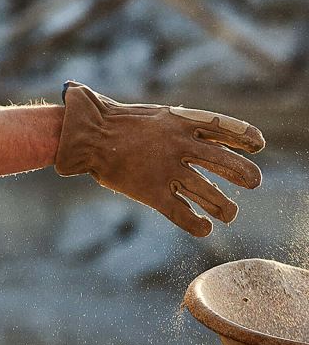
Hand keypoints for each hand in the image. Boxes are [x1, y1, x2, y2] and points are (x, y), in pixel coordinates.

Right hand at [54, 82, 263, 236]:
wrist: (87, 135)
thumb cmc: (116, 122)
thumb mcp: (156, 115)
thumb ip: (181, 126)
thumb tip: (208, 137)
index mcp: (182, 123)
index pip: (226, 128)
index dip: (246, 138)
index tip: (258, 146)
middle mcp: (180, 146)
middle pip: (225, 163)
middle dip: (244, 174)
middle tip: (254, 182)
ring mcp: (167, 171)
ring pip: (208, 193)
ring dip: (224, 206)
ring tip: (230, 214)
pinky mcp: (152, 193)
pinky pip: (181, 214)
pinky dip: (196, 224)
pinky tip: (204, 228)